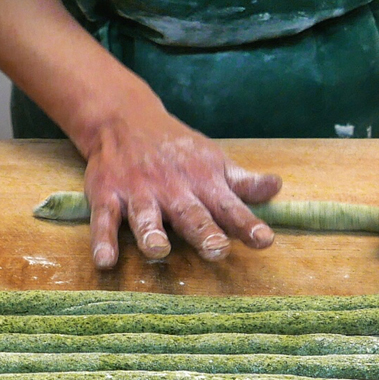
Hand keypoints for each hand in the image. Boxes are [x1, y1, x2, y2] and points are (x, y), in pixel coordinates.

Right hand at [81, 104, 280, 268]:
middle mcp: (171, 188)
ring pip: (144, 215)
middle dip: (203, 231)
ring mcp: (137, 192)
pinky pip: (103, 220)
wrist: (124, 119)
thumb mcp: (213, 161)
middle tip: (217, 250)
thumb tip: (276, 187)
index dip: (247, 223)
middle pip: (189, 214)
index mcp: (202, 182)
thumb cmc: (177, 150)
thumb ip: (242, 182)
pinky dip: (102, 240)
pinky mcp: (106, 196)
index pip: (229, 205)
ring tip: (158, 251)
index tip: (264, 240)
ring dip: (151, 233)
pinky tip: (104, 261)